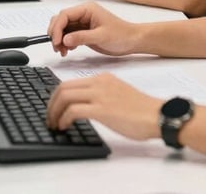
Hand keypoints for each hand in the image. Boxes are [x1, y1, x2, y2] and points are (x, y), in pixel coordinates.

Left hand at [46, 73, 160, 141]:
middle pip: (63, 88)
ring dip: (54, 112)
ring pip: (65, 96)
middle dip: (51, 104)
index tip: (54, 109)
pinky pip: (74, 110)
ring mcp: (100, 95)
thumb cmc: (141, 109)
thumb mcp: (118, 94)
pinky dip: (64, 118)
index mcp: (102, 78)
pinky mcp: (102, 109)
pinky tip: (64, 126)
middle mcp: (99, 83)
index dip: (57, 97)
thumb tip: (85, 106)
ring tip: (54, 124)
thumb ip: (102, 95)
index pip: (71, 83)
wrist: (156, 114)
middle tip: (49, 118)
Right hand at [47, 2, 139, 57]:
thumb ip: (82, 37)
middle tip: (57, 47)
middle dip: (56, 34)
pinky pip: (68, 35)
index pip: (64, 15)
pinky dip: (65, 43)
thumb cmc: (120, 35)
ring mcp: (82, 23)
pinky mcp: (83, 32)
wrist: (132, 41)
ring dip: (59, 40)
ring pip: (63, 28)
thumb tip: (64, 40)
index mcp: (87, 9)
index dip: (57, 28)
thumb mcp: (101, 36)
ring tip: (62, 52)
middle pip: (61, 20)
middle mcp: (83, 14)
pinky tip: (68, 50)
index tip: (56, 41)